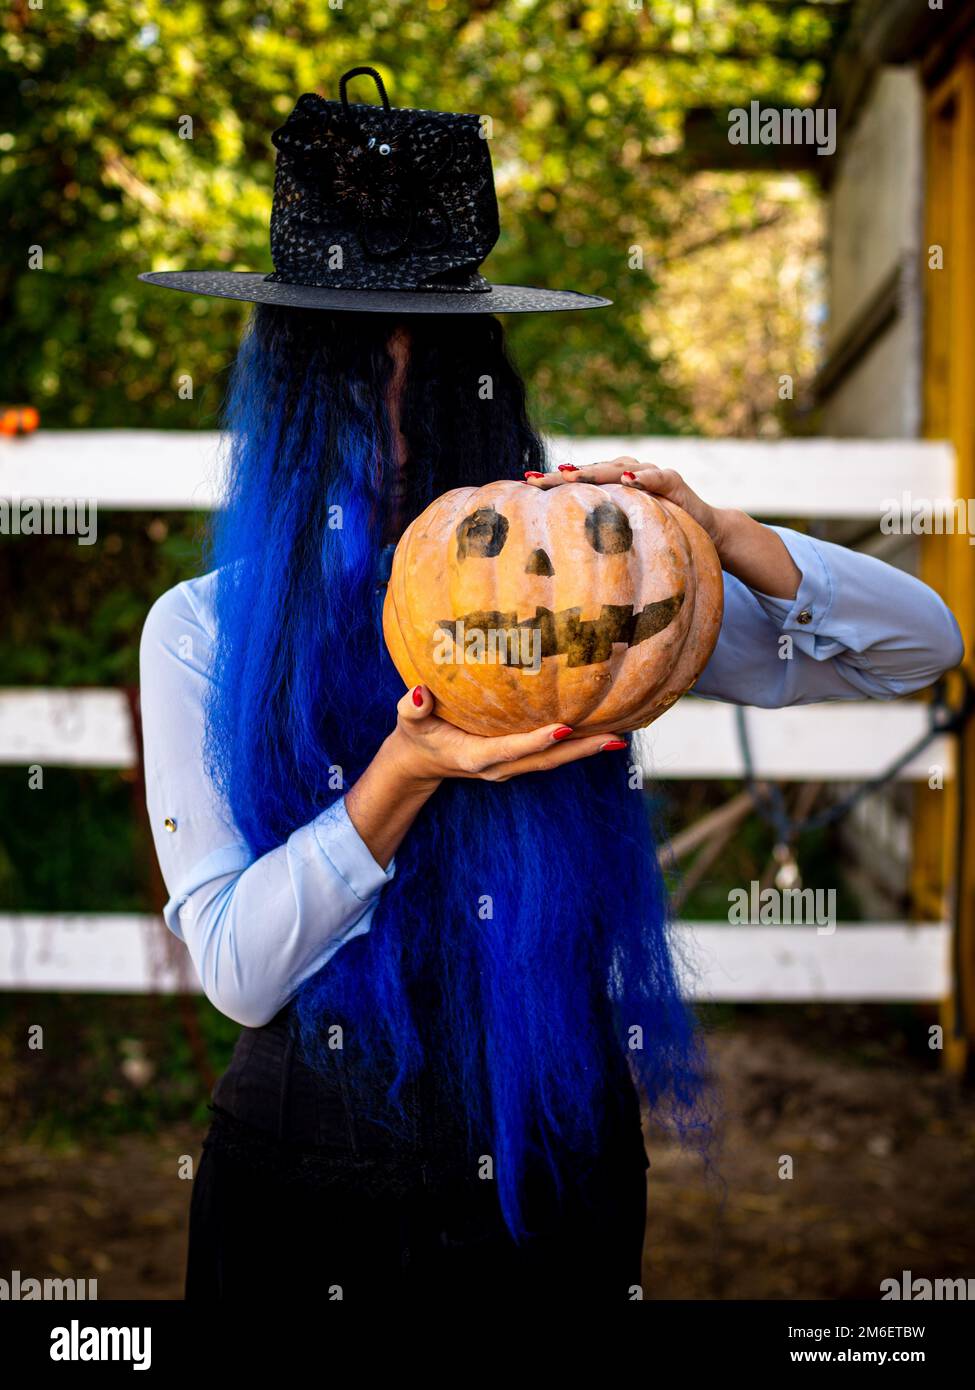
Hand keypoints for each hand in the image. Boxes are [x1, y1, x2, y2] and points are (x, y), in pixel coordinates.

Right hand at [387, 684, 627, 786]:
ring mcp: (512, 766)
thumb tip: (418, 693)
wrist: (422, 761)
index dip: (536, 741)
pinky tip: (603, 731)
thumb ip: (411, 708)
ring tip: (619, 736)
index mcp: (475, 757)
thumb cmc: (417, 733)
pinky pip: (553, 754)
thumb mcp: (408, 721)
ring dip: (586, 750)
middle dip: (580, 751)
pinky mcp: (519, 760)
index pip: (510, 749)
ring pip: (555, 760)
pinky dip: (578, 745)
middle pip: (545, 760)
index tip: (563, 729)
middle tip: (613, 738)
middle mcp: (500, 767)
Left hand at [525, 456, 726, 547]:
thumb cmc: (659, 537)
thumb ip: (601, 539)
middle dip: (563, 475)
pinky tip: (628, 479)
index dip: (553, 482)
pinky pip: (658, 477)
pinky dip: (644, 477)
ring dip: (595, 471)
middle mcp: (627, 473)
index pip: (578, 481)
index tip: (525, 486)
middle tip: (537, 480)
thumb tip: (561, 562)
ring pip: (618, 468)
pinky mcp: (673, 481)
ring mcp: (650, 474)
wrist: (706, 531)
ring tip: (572, 475)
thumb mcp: (625, 539)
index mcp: (612, 486)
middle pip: (591, 471)